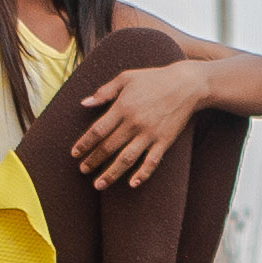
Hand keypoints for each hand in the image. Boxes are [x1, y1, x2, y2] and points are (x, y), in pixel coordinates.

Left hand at [60, 50, 206, 190]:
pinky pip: (152, 161)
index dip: (84, 143)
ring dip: (111, 173)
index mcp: (122, 107)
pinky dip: (142, 174)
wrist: (186, 84)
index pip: (97, 130)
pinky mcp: (164, 141)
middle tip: (82, 170)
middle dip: (93, 161)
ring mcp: (150, 134)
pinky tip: (132, 184)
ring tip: (99, 184)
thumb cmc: (154, 79)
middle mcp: (134, 123)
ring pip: (126, 159)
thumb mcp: (126, 78)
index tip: (74, 154)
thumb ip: (104, 91)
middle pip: (108, 147)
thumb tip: (84, 103)